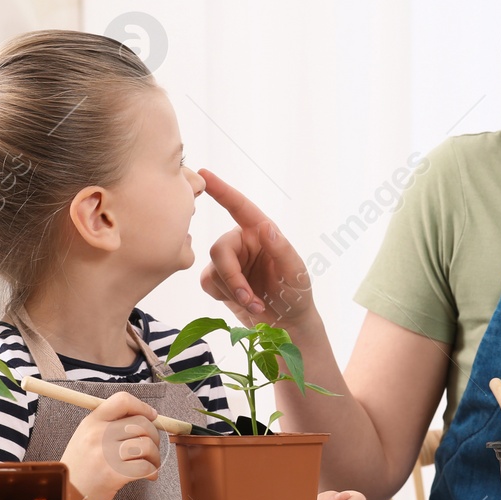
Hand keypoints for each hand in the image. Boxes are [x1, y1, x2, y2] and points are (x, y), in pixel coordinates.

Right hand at [59, 392, 161, 499]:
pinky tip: (149, 476)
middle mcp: (98, 434)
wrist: (65, 498)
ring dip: (155, 456)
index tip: (151, 416)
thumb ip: (108, 426)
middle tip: (152, 450)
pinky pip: (146, 467)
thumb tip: (145, 419)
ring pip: (147, 445)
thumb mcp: (85, 439)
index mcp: (91, 422)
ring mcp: (105, 454)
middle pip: (141, 423)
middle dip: (155, 436)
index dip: (142, 407)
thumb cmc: (80, 471)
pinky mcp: (113, 474)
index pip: (122, 400)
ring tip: (151, 465)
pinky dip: (152, 472)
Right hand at [198, 169, 314, 326]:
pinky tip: (242, 303)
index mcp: (260, 232)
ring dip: (232, 292)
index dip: (222, 190)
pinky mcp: (218, 280)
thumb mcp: (295, 271)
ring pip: (213, 269)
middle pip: (219, 249)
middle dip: (232, 277)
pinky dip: (223, 296)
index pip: (239, 206)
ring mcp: (229, 261)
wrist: (287, 324)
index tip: (204, 174)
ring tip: (256, 304)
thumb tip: (265, 227)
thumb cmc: (296, 293)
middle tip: (250, 299)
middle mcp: (242, 242)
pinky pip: (207, 282)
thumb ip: (281, 249)